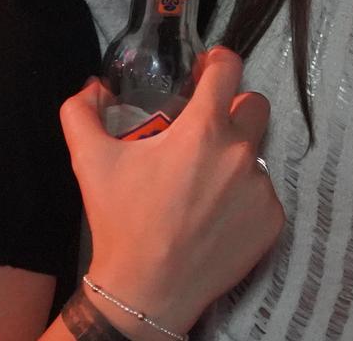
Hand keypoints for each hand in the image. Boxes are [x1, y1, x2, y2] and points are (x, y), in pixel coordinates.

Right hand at [62, 48, 281, 331]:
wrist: (147, 290)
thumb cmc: (121, 223)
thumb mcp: (90, 163)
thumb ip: (81, 113)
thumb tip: (92, 88)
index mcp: (203, 130)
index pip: (229, 69)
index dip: (218, 62)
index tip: (207, 70)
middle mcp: (240, 153)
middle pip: (254, 106)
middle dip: (233, 109)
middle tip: (205, 131)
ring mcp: (260, 188)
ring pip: (256, 154)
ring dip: (234, 159)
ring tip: (203, 184)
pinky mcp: (271, 219)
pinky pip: (262, 193)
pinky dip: (243, 198)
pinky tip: (216, 215)